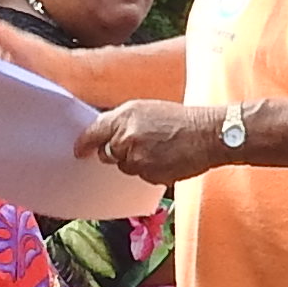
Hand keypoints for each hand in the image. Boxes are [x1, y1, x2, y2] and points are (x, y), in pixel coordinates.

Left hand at [89, 100, 233, 185]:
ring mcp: (137, 158)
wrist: (208, 134)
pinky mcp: (149, 175)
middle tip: (137, 146)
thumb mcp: (148, 109)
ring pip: (125, 167)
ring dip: (135, 162)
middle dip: (117, 153)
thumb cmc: (182, 120)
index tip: (79, 151)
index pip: (94, 132)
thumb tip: (108, 136)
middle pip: (107, 154)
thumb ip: (124, 122)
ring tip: (158, 150)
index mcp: (124, 116)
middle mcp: (126, 137)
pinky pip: (141, 177)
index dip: (84, 144)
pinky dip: (150, 171)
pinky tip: (165, 159)